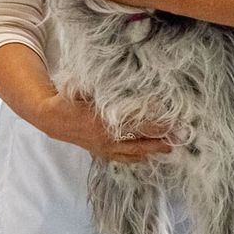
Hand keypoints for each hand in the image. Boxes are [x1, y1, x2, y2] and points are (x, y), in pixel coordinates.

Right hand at [38, 93, 176, 163]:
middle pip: (141, 142)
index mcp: (104, 122)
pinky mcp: (102, 153)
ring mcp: (105, 148)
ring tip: (171, 148)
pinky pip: (124, 159)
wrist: (53, 119)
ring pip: (134, 153)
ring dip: (153, 151)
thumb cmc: (70, 99)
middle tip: (180, 137)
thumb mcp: (83, 88)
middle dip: (161, 140)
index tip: (174, 121)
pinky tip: (150, 156)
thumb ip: (102, 86)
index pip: (137, 124)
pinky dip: (138, 158)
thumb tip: (119, 74)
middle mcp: (107, 138)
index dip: (156, 124)